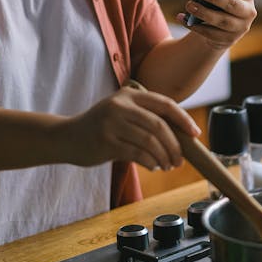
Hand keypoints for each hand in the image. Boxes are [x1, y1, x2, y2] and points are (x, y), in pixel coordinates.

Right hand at [64, 86, 200, 170]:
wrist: (66, 137)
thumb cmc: (101, 127)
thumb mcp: (121, 112)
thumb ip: (145, 117)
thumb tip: (180, 135)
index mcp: (129, 94)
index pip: (164, 104)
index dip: (183, 119)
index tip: (195, 133)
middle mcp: (120, 105)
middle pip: (159, 125)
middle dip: (174, 145)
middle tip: (179, 160)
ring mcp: (111, 123)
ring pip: (149, 141)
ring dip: (163, 156)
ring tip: (167, 165)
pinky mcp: (105, 142)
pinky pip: (137, 154)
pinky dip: (150, 162)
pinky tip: (153, 166)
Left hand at [179, 0, 256, 49]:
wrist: (221, 34)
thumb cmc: (220, 7)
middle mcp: (247, 13)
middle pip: (232, 4)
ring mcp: (238, 29)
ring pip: (221, 21)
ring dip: (203, 12)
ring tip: (189, 5)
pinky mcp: (226, 40)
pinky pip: (209, 33)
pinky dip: (194, 25)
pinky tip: (182, 18)